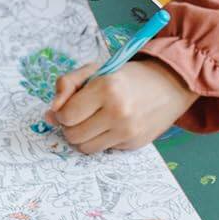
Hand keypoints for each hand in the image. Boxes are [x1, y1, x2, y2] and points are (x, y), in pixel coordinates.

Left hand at [46, 57, 196, 153]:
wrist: (169, 85)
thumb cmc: (126, 76)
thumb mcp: (95, 70)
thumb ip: (67, 85)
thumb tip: (50, 113)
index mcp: (106, 88)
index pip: (67, 115)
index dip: (60, 113)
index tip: (66, 107)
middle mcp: (118, 112)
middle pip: (73, 135)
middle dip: (69, 127)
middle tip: (78, 115)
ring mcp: (128, 131)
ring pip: (85, 148)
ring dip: (82, 137)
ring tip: (91, 122)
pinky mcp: (134, 144)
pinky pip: (104, 149)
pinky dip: (101, 140)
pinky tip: (110, 125)